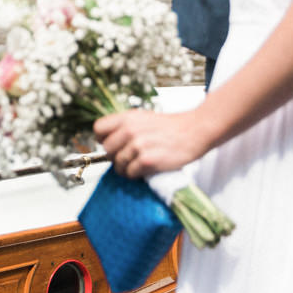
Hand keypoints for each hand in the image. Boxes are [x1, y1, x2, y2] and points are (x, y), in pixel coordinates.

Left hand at [93, 109, 207, 178]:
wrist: (194, 131)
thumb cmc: (170, 126)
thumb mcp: (143, 118)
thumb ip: (124, 126)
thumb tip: (106, 141)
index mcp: (127, 118)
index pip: (98, 129)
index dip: (103, 139)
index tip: (112, 144)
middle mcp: (130, 130)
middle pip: (107, 150)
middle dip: (116, 157)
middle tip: (129, 157)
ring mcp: (138, 145)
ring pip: (118, 165)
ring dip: (126, 168)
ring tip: (138, 164)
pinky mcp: (147, 160)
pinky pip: (130, 173)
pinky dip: (136, 175)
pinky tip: (146, 168)